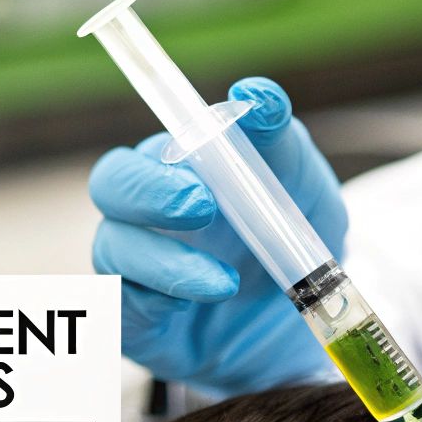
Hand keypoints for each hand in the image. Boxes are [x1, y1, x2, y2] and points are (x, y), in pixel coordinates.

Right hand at [88, 77, 348, 396]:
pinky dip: (153, 301)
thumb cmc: (295, 244)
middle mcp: (150, 215)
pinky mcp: (140, 323)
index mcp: (181, 172)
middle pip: (111, 184)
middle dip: (148, 190)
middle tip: (202, 205)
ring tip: (226, 282)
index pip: (153, 142)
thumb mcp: (306, 193)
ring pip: (114, 248)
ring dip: (165, 260)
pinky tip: (194, 304)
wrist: (309, 325)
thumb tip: (258, 96)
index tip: (207, 140)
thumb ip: (282, 143)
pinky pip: (122, 307)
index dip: (168, 135)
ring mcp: (139, 269)